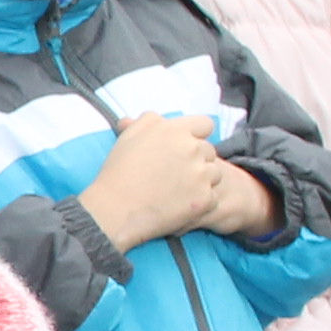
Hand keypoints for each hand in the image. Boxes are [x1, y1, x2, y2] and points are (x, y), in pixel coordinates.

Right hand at [74, 114, 239, 250]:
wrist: (115, 210)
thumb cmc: (118, 173)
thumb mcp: (129, 135)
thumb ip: (150, 120)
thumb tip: (161, 120)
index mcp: (175, 130)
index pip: (205, 125)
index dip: (196, 136)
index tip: (184, 149)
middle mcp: (192, 149)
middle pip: (210, 151)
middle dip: (198, 160)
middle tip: (175, 174)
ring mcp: (201, 175)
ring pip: (215, 174)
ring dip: (202, 181)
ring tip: (178, 191)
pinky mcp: (204, 199)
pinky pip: (213, 198)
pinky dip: (200, 203)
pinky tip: (180, 206)